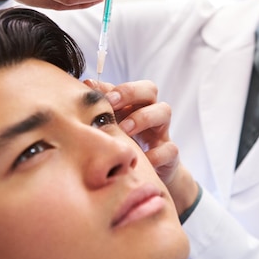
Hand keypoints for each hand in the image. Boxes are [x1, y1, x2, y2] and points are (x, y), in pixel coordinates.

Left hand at [84, 79, 198, 214]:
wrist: (149, 174)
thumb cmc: (128, 145)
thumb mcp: (115, 126)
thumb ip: (103, 106)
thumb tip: (88, 83)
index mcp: (136, 104)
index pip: (131, 85)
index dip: (119, 88)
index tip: (102, 95)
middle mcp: (151, 112)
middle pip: (150, 89)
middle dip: (130, 93)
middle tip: (111, 103)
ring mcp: (162, 131)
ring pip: (164, 111)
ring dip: (143, 117)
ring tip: (124, 130)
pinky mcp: (170, 153)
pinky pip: (170, 148)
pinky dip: (156, 154)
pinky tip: (141, 160)